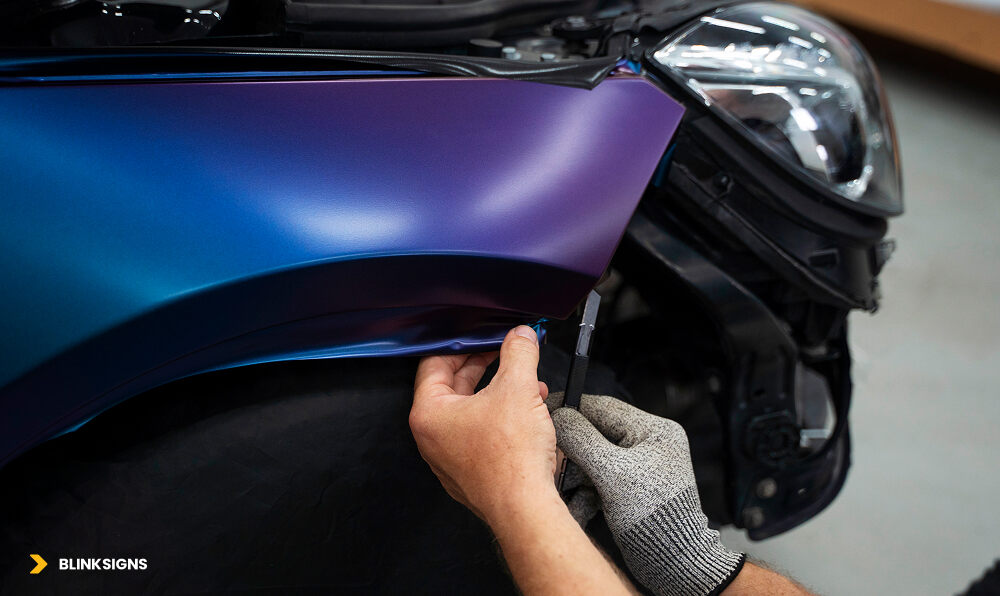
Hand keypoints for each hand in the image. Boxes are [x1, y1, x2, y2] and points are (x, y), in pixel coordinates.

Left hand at [410, 326, 554, 523]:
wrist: (525, 508)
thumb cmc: (511, 459)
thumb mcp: (518, 388)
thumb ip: (518, 353)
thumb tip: (521, 336)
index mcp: (428, 414)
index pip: (434, 363)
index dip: (463, 344)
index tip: (484, 337)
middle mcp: (432, 437)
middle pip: (453, 386)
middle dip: (485, 367)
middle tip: (504, 353)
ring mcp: (449, 458)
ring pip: (471, 411)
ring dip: (499, 392)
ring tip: (527, 384)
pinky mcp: (469, 472)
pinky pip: (480, 434)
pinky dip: (502, 417)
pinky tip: (529, 412)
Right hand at [552, 395, 744, 595]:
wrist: (673, 561)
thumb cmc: (657, 519)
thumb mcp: (613, 473)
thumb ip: (582, 440)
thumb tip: (559, 414)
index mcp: (653, 430)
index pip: (601, 407)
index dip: (570, 409)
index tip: (543, 410)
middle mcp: (647, 443)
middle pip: (594, 433)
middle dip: (572, 451)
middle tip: (552, 458)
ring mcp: (638, 465)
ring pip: (592, 457)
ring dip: (575, 474)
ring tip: (565, 488)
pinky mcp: (629, 487)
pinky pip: (598, 477)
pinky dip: (585, 491)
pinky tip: (580, 505)